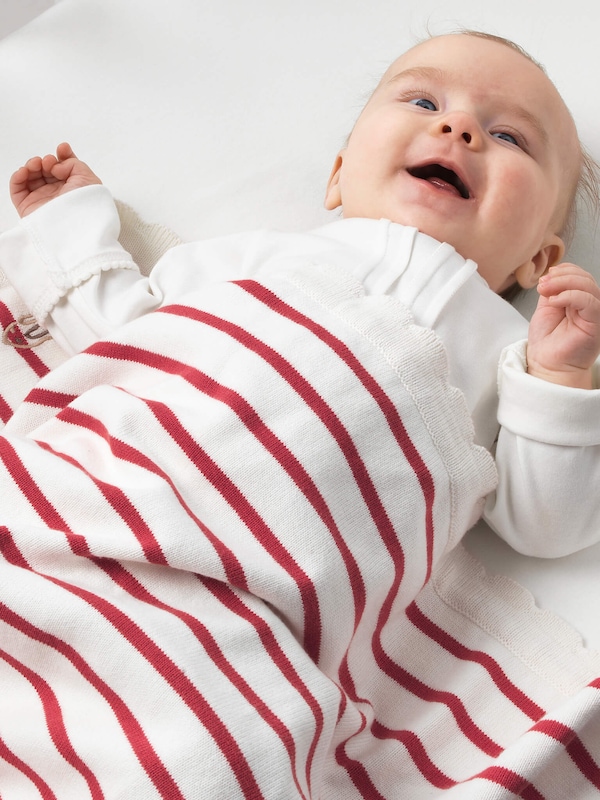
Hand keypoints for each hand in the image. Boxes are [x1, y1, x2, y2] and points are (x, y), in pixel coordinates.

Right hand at [10, 142, 101, 217]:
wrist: (79, 227)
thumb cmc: (88, 205)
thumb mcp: (88, 178)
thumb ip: (73, 163)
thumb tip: (56, 165)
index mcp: (72, 187)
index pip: (63, 168)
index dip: (62, 156)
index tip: (62, 149)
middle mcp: (57, 193)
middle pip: (45, 169)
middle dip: (46, 160)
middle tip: (50, 162)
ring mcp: (42, 199)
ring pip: (30, 176)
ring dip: (31, 165)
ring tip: (37, 164)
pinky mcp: (28, 207)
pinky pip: (17, 189)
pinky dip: (17, 177)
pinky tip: (24, 171)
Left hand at [527, 263, 599, 388]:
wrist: (546, 364)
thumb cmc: (547, 342)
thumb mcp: (545, 308)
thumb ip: (552, 291)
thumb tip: (552, 275)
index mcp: (579, 300)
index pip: (579, 275)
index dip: (563, 270)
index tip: (544, 278)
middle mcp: (590, 305)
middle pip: (585, 278)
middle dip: (561, 276)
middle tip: (543, 285)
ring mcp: (594, 314)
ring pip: (588, 286)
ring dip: (563, 283)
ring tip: (546, 291)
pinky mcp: (595, 324)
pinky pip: (589, 302)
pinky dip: (570, 296)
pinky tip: (554, 301)